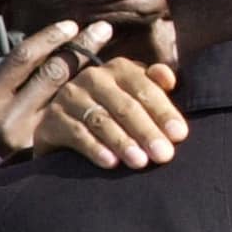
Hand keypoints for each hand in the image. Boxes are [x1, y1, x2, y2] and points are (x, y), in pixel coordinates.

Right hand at [0, 20, 113, 156]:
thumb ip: (18, 81)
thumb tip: (54, 49)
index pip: (22, 58)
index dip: (48, 38)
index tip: (72, 24)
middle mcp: (8, 114)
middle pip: (51, 74)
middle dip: (80, 49)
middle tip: (104, 29)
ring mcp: (28, 135)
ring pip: (69, 101)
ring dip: (98, 83)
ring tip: (120, 67)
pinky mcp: (45, 154)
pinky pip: (76, 131)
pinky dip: (96, 115)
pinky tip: (115, 106)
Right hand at [33, 56, 186, 168]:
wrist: (69, 131)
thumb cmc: (119, 114)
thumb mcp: (139, 97)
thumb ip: (157, 87)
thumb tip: (169, 78)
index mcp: (120, 68)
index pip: (145, 89)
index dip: (164, 112)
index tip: (180, 135)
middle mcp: (93, 78)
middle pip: (125, 106)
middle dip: (147, 132)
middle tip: (164, 155)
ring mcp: (69, 97)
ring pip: (102, 121)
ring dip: (123, 142)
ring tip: (140, 162)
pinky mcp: (51, 120)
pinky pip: (76, 134)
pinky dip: (95, 149)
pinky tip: (110, 163)